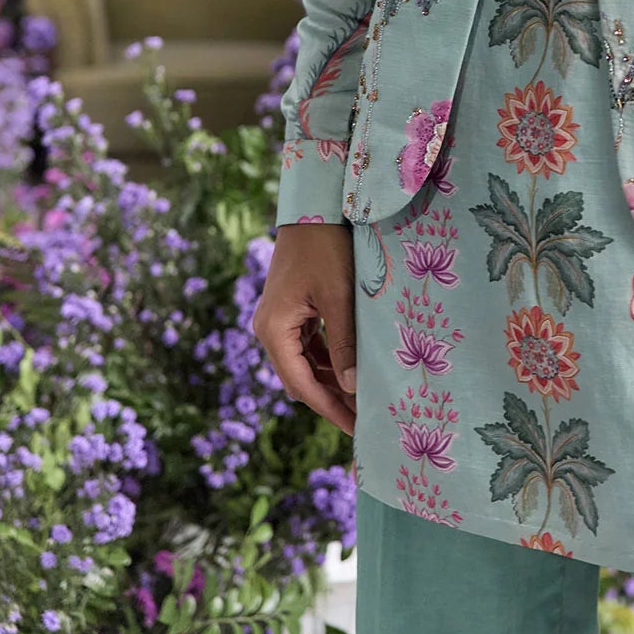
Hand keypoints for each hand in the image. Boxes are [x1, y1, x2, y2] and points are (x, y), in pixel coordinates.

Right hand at [252, 222, 358, 435]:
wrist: (314, 206)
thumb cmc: (325, 248)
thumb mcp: (338, 297)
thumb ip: (343, 343)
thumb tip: (350, 388)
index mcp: (274, 330)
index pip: (301, 384)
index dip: (329, 408)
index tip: (355, 427)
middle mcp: (269, 329)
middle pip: (300, 378)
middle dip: (330, 398)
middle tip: (363, 417)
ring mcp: (278, 319)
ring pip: (304, 363)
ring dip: (330, 379)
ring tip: (361, 397)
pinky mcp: (290, 310)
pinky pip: (307, 345)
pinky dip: (327, 358)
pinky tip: (350, 367)